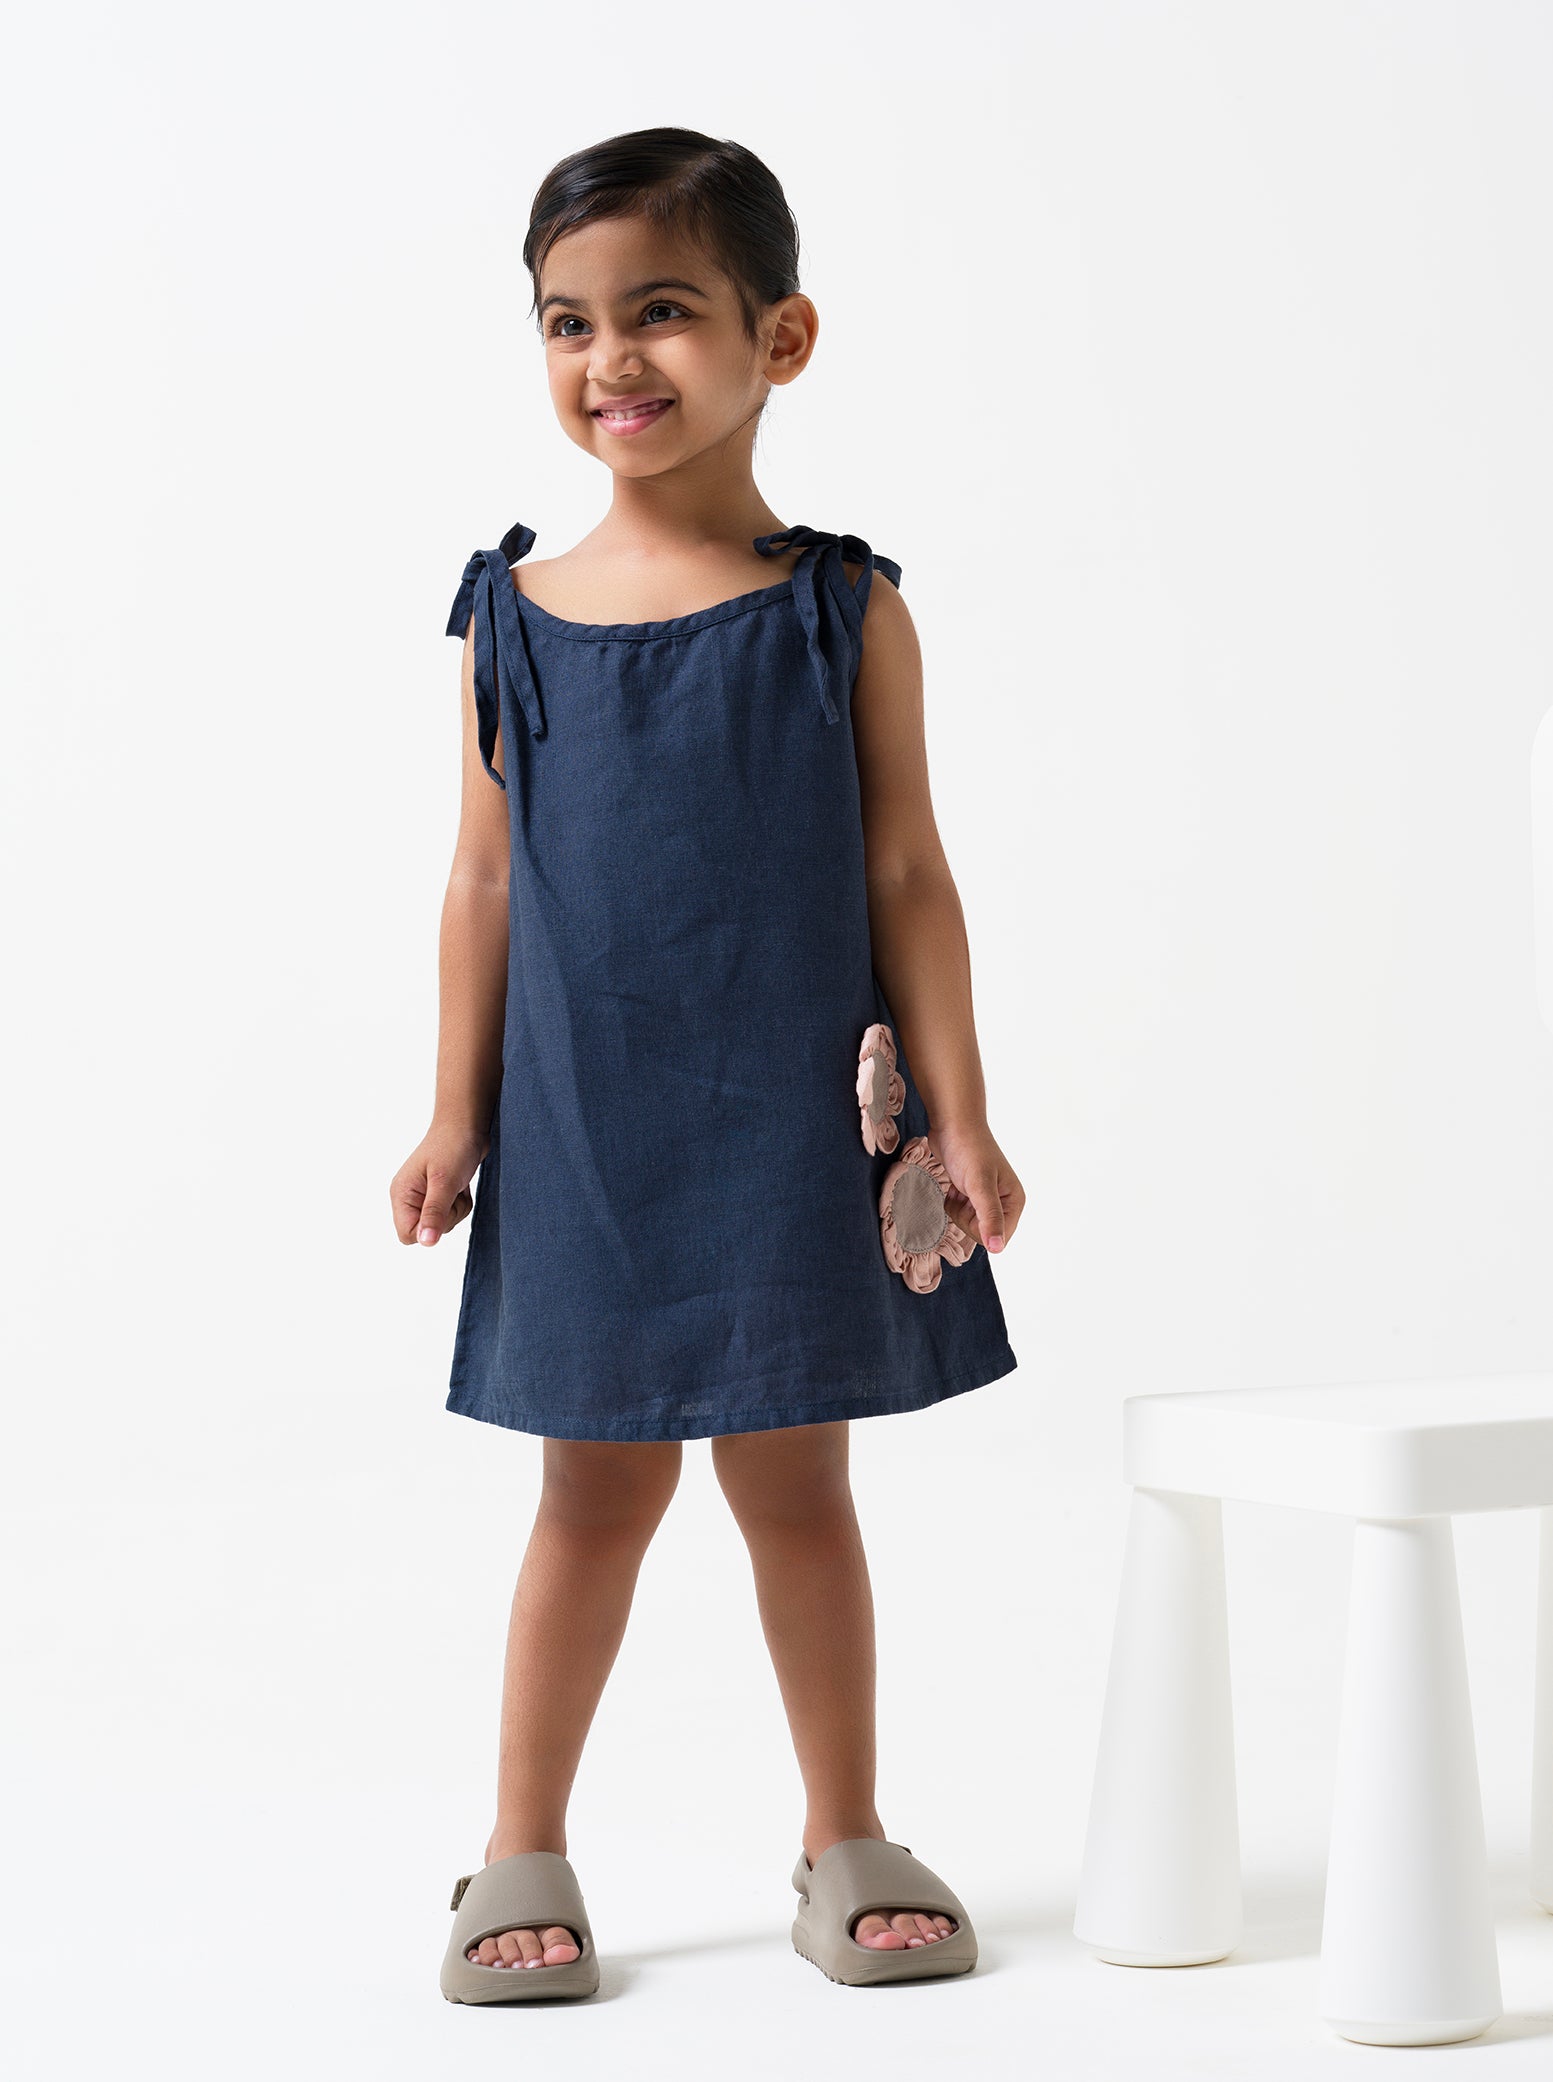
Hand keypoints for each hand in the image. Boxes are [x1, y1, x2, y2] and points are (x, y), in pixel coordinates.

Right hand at [389, 1121, 487, 1244]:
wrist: (466, 1125)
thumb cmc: (453, 1146)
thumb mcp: (445, 1182)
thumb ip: (434, 1213)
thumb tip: (426, 1242)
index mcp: (401, 1194)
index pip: (408, 1235)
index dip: (429, 1228)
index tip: (442, 1206)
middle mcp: (408, 1198)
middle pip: (427, 1233)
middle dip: (447, 1217)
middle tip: (452, 1191)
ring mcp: (423, 1197)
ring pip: (442, 1225)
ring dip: (457, 1209)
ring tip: (457, 1185)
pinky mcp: (437, 1195)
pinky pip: (450, 1215)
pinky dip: (461, 1204)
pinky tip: (461, 1185)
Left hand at [929, 1120, 1023, 1255]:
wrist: (952, 1124)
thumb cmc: (969, 1149)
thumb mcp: (980, 1185)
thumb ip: (989, 1218)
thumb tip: (997, 1248)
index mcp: (1014, 1201)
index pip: (1000, 1238)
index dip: (981, 1228)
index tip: (972, 1205)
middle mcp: (1004, 1202)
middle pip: (982, 1233)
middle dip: (966, 1218)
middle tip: (964, 1192)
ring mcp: (986, 1198)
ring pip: (969, 1224)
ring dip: (957, 1209)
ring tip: (959, 1186)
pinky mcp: (971, 1193)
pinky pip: (960, 1213)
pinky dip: (953, 1203)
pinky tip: (954, 1185)